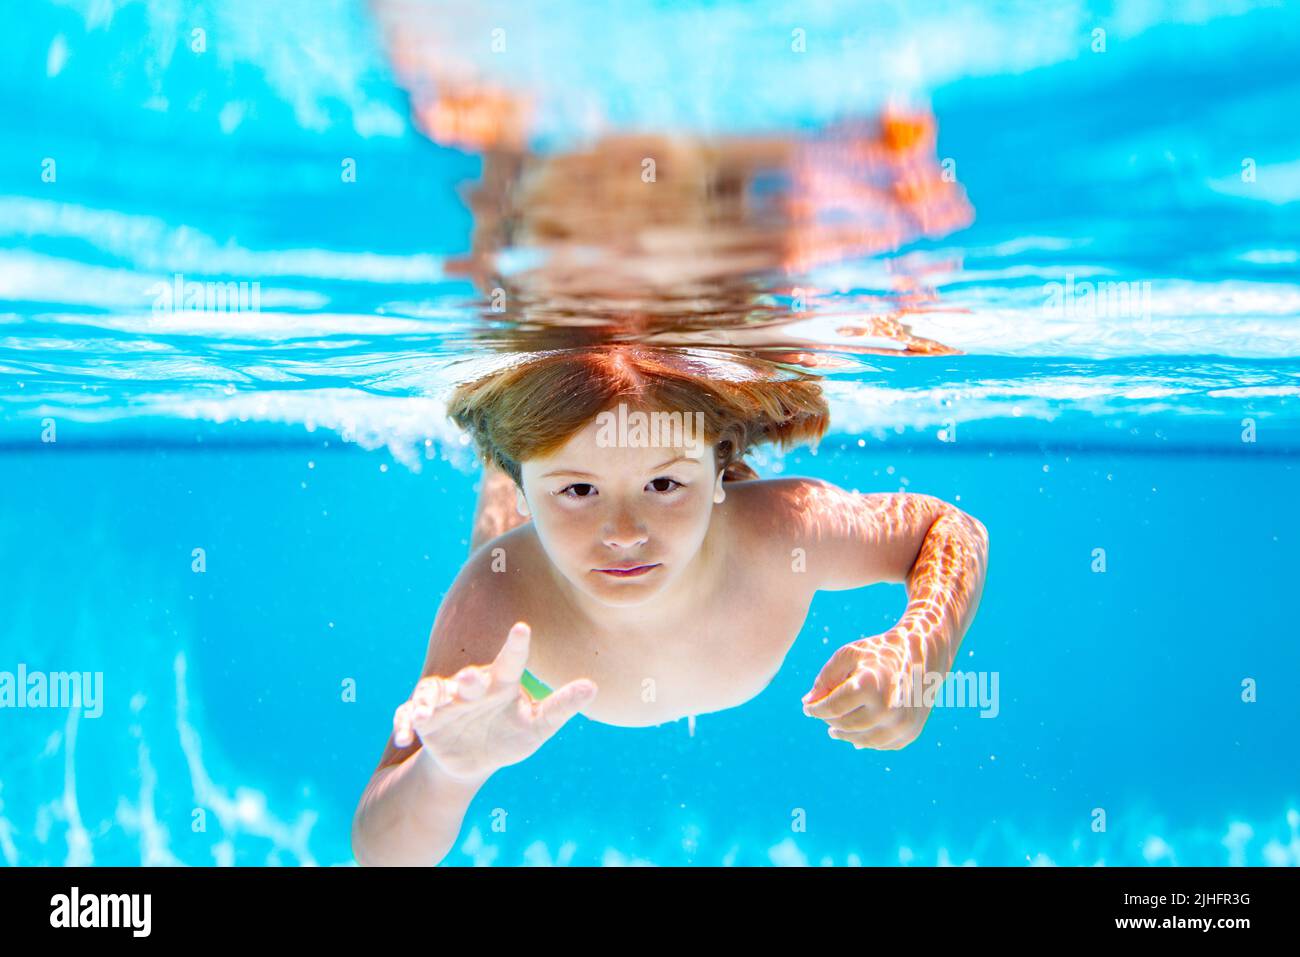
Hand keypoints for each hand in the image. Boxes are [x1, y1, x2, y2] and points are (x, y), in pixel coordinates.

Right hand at [392, 622, 596, 780]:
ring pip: (438, 696)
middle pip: (470, 679)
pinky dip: (408, 722)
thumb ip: (562, 707)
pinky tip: (407, 731)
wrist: (473, 761)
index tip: (523, 628)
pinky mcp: (427, 721)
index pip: (511, 662)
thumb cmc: (510, 736)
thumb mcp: (537, 726)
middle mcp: (472, 688)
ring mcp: (446, 703)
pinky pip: (413, 717)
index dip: (516, 646)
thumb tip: (593, 686)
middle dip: (469, 679)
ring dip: (435, 700)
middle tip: (473, 677)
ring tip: (432, 707)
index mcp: (501, 684)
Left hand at [801, 633, 925, 749]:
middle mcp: (888, 709)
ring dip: (844, 734)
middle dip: (829, 720)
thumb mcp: (847, 655)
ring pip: (860, 740)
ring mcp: (901, 725)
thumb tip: (808, 704)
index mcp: (869, 686)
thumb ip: (825, 679)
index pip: (831, 707)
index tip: (807, 707)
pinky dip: (864, 739)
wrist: (922, 655)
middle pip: (844, 725)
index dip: (815, 709)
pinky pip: (879, 744)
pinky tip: (856, 731)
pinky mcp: (909, 734)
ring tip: (834, 729)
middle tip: (823, 714)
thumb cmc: (878, 653)